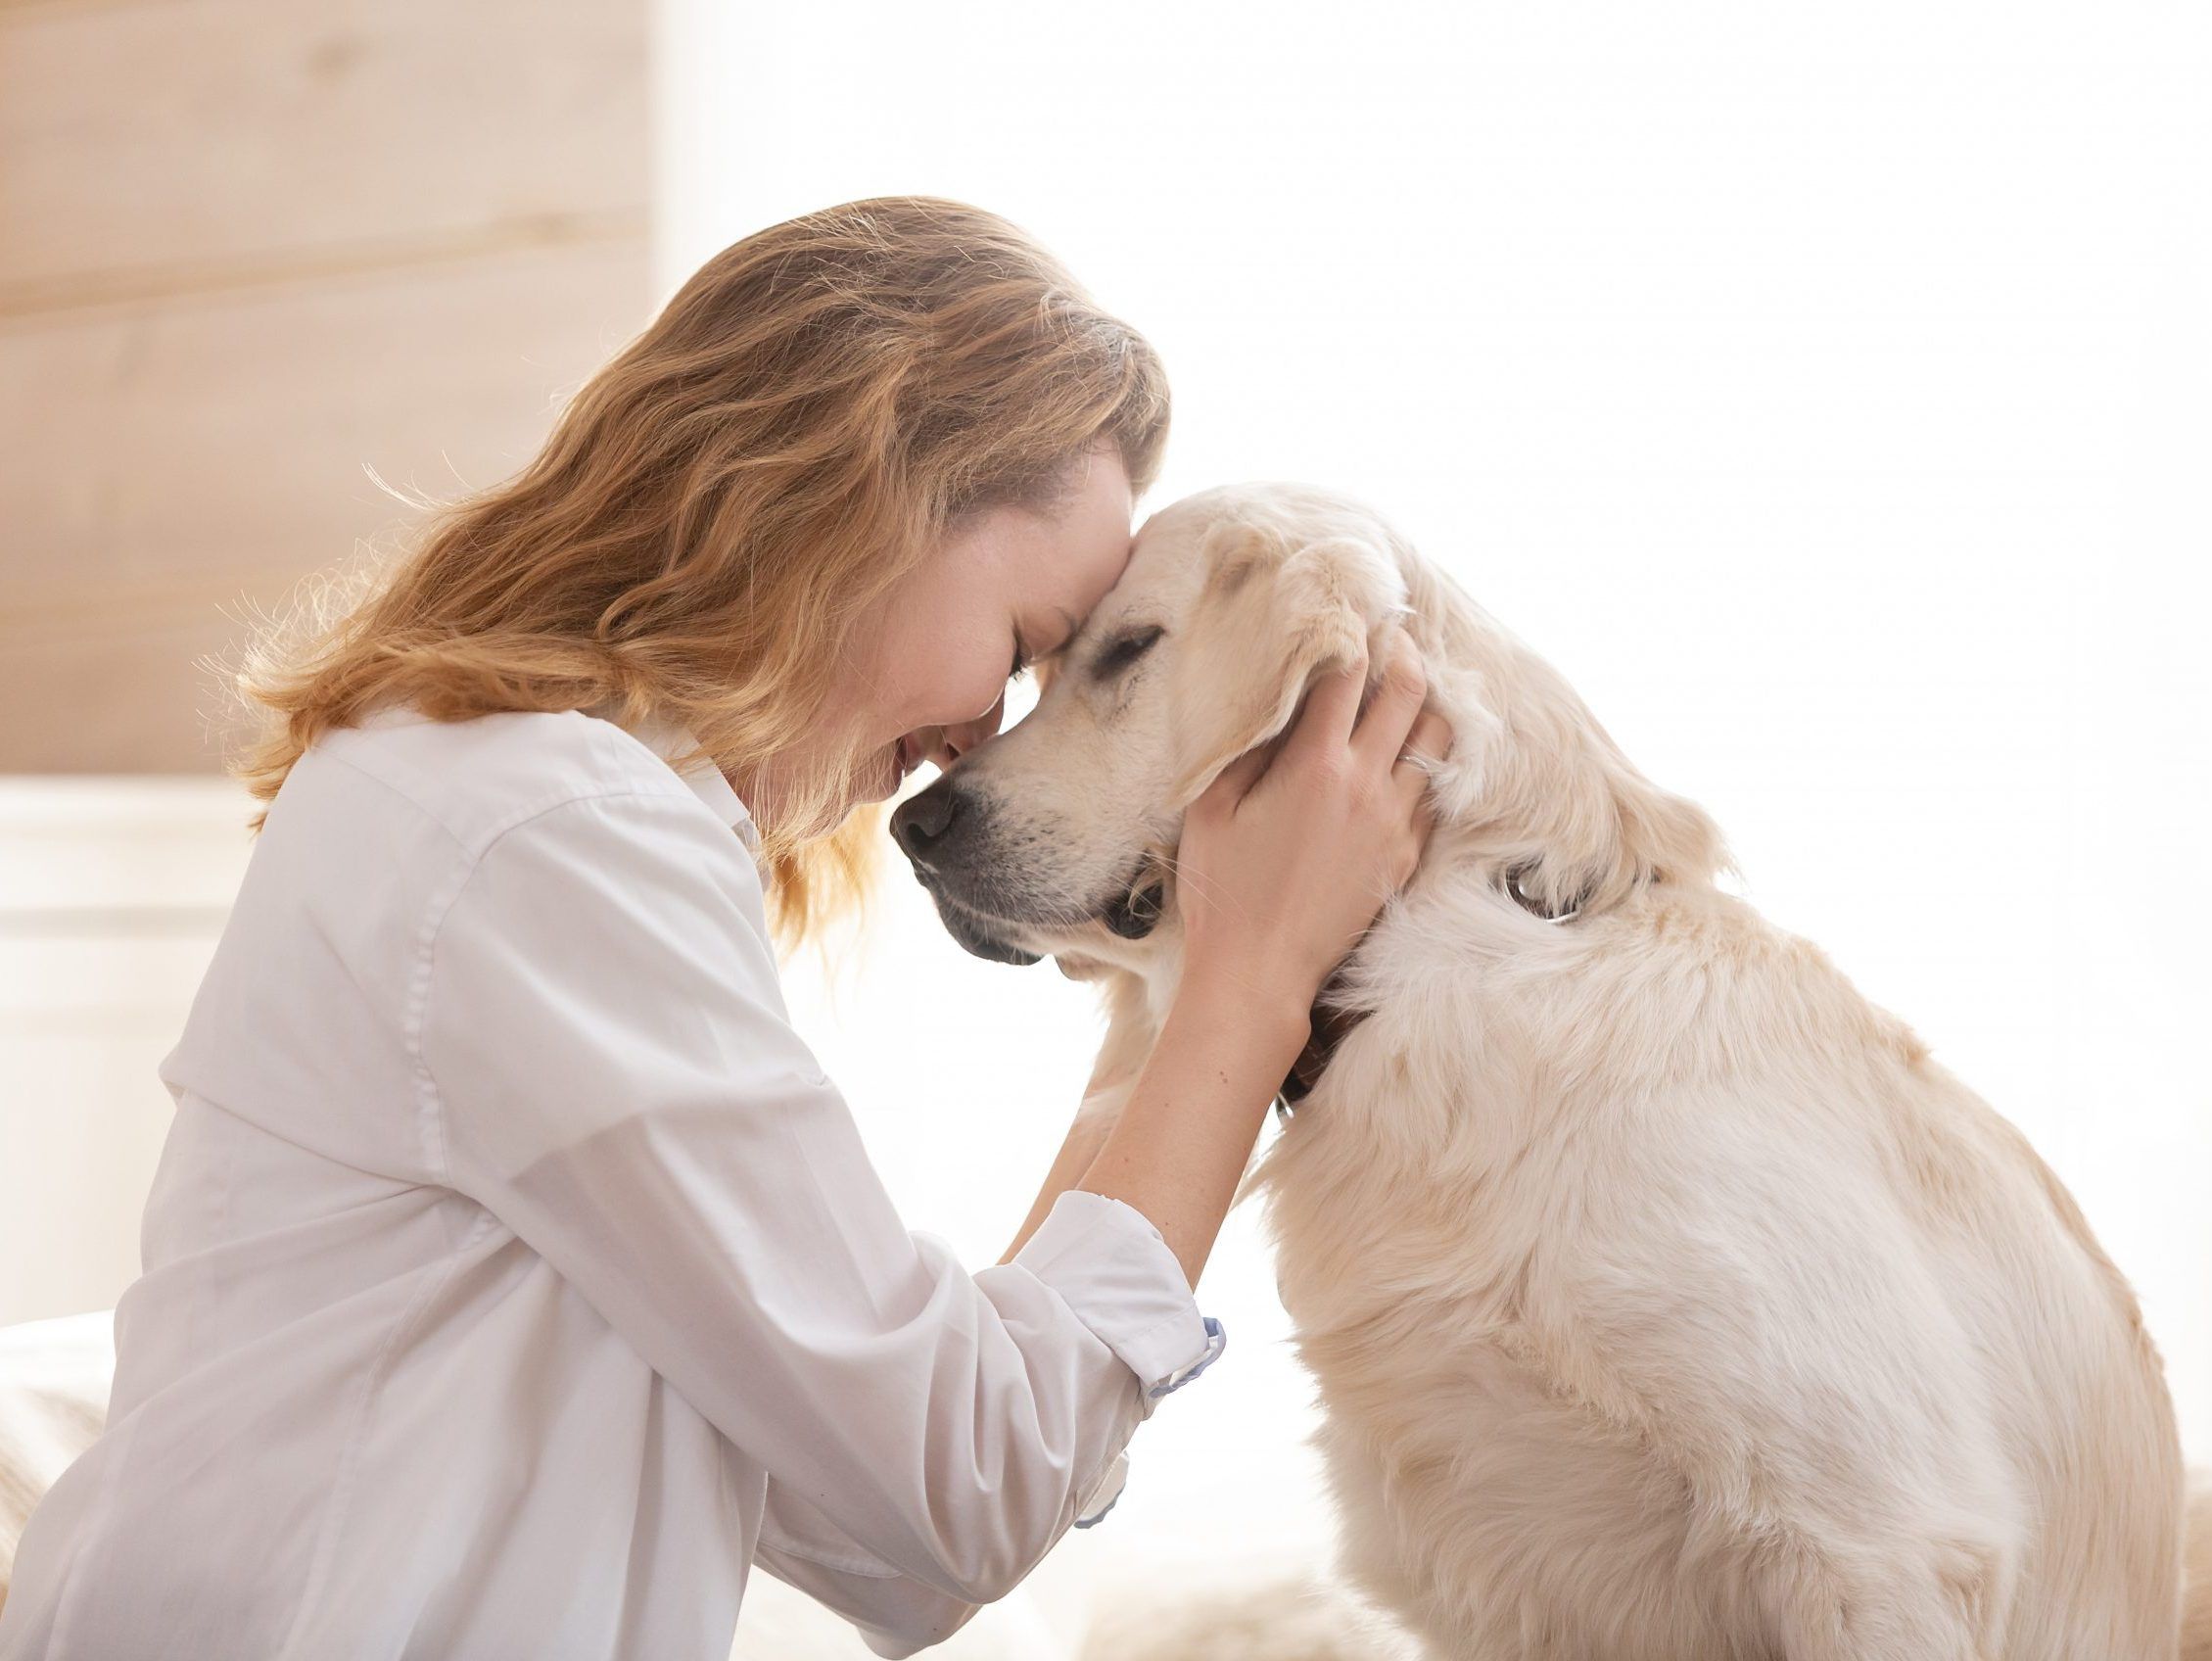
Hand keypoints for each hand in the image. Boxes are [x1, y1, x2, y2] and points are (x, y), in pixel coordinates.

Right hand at [1177, 628, 1450, 1017]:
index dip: (1351, 635)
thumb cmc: (1223, 889)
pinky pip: (1434, 792)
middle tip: (1391, 636)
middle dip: (1402, 654)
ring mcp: (1395, 823)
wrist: (1260, 972)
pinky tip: (1409, 755)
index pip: (1348, 675)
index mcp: (1315, 766)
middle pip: (1408, 694)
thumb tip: (1270, 700)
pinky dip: (1427, 762)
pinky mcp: (1406, 857)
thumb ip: (1244, 746)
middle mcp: (1367, 786)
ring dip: (1425, 706)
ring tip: (1407, 691)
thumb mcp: (1211, 807)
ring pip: (1437, 741)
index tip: (1348, 614)